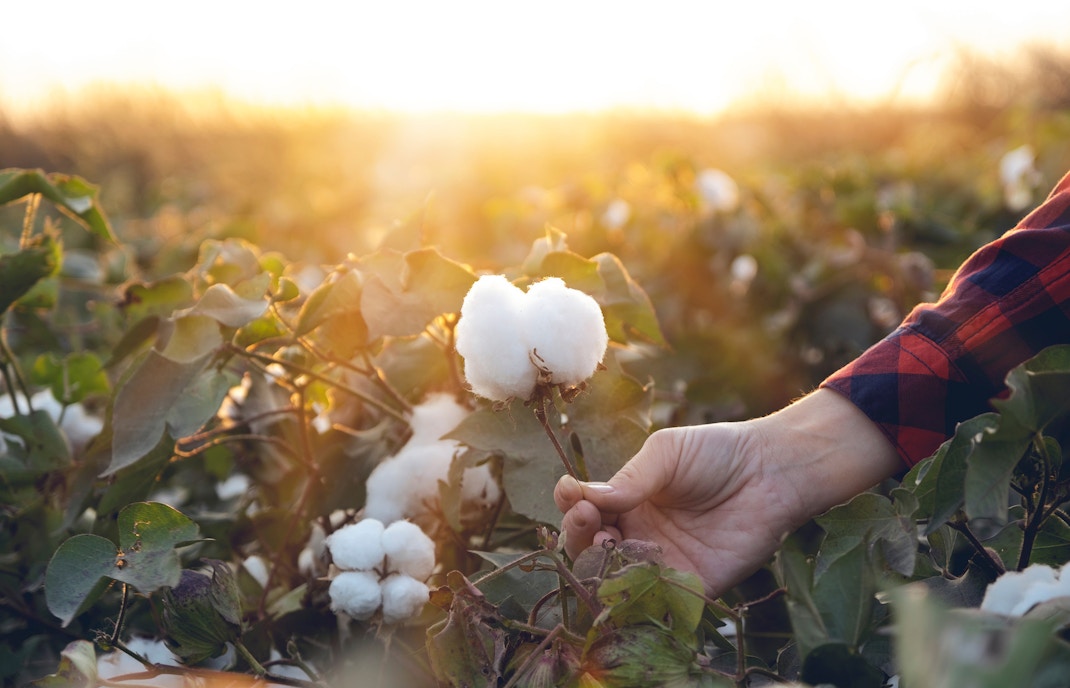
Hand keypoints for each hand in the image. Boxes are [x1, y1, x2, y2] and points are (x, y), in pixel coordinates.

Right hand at [554, 389, 901, 595]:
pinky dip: (634, 598)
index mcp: (628, 501)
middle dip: (580, 535)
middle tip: (590, 519)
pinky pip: (655, 603)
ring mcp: (662, 563)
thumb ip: (629, 479)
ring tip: (608, 542)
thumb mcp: (666, 454)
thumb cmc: (717, 453)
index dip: (573, 507)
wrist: (771, 472)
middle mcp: (640, 535)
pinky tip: (628, 580)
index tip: (572, 495)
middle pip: (592, 549)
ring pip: (615, 579)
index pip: (585, 512)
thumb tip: (584, 496)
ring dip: (601, 566)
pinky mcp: (690, 587)